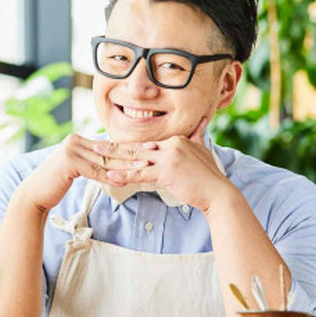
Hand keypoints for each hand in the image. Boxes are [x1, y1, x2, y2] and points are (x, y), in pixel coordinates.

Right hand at [16, 134, 148, 211]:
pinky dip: (110, 177)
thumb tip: (113, 164)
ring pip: (105, 160)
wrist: (35, 193)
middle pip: (111, 149)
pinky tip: (124, 180)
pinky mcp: (69, 162)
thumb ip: (92, 162)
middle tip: (154, 152)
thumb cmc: (57, 183)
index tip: (150, 147)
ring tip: (144, 167)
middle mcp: (76, 141)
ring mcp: (71, 150)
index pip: (110, 143)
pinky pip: (95, 171)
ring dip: (126, 164)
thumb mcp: (77, 168)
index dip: (131, 146)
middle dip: (134, 151)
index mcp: (80, 139)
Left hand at [101, 118, 231, 211]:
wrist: (218, 192)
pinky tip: (111, 177)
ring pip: (136, 158)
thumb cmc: (209, 177)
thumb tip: (202, 123)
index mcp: (178, 140)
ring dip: (114, 158)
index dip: (130, 146)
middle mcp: (172, 145)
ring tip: (97, 155)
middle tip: (97, 145)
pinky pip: (141, 174)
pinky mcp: (166, 171)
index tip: (113, 144)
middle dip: (116, 147)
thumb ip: (198, 137)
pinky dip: (125, 176)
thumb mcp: (203, 151)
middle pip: (138, 147)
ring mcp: (169, 157)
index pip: (148, 144)